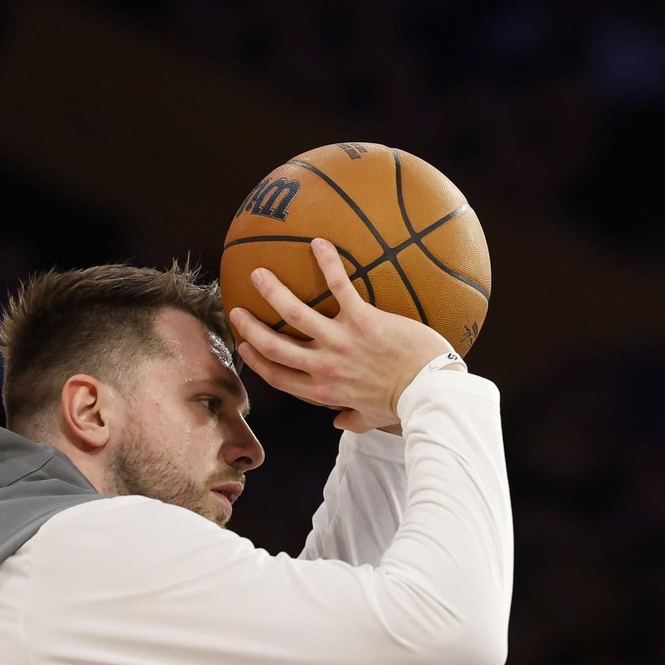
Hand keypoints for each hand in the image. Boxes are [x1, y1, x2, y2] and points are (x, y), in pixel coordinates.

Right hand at [230, 238, 456, 431]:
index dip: (257, 361)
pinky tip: (318, 243)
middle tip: (237, 310)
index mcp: (323, 391)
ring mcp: (340, 341)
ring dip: (273, 291)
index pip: (279, 377)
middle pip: (275, 346)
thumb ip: (351, 419)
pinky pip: (339, 286)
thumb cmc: (403, 404)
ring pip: (294, 313)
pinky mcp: (362, 319)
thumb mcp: (370, 418)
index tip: (245, 346)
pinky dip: (328, 263)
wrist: (428, 391)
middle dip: (251, 327)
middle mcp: (323, 366)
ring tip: (258, 273)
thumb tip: (339, 421)